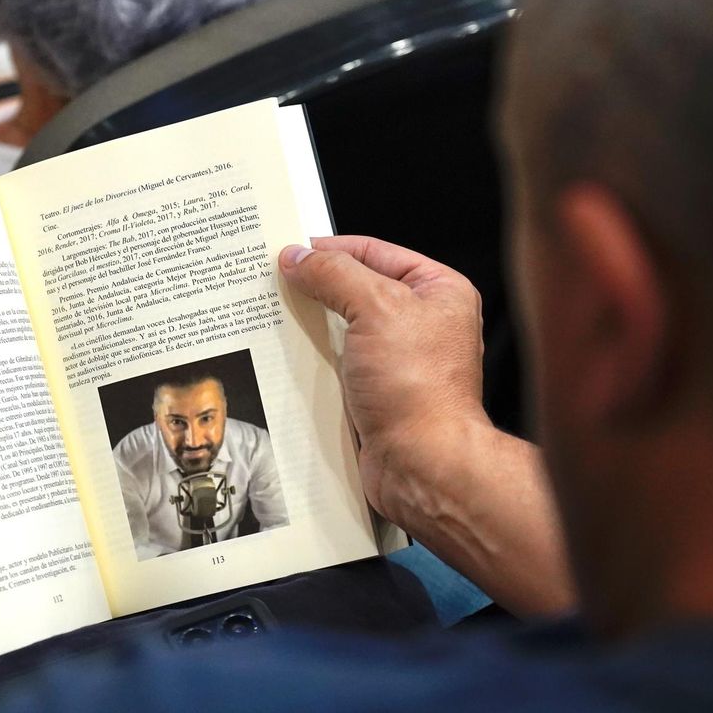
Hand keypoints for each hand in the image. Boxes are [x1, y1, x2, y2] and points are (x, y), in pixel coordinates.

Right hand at [280, 236, 487, 520]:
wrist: (421, 463)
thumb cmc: (418, 388)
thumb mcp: (376, 309)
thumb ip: (334, 274)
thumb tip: (298, 257)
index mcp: (439, 291)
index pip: (376, 252)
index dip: (331, 249)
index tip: (290, 250)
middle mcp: (424, 323)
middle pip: (358, 289)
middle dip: (317, 287)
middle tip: (275, 280)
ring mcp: (401, 360)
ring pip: (345, 329)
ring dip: (311, 325)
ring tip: (273, 315)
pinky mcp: (379, 393)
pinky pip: (339, 364)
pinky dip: (313, 359)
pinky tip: (287, 355)